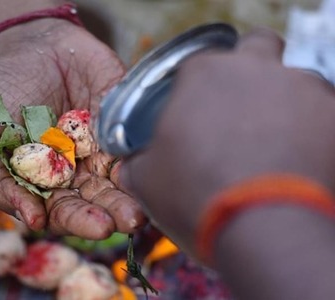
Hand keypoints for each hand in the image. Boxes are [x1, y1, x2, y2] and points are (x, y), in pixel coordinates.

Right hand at [0, 19, 145, 238]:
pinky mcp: (119, 119)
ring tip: (143, 205)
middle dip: (116, 211)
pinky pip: (132, 139)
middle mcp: (80, 167)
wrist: (25, 45)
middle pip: (100, 197)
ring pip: (121, 176)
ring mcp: (102, 143)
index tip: (100, 226)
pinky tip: (145, 165)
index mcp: (48, 179)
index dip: (82, 220)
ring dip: (133, 192)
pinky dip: (138, 153)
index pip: (67, 210)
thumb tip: (32, 219)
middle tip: (130, 220)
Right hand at [121, 29, 334, 254]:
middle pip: (257, 46)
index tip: (199, 109)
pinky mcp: (332, 115)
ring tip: (272, 141)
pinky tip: (295, 157)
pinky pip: (322, 111)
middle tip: (242, 106)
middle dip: (251, 67)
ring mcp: (299, 87)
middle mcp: (254, 69)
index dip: (198, 86)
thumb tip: (129, 168)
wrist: (264, 230)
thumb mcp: (149, 182)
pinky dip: (310, 128)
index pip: (200, 62)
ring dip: (283, 101)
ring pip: (294, 80)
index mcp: (203, 75)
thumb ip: (138, 164)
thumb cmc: (199, 197)